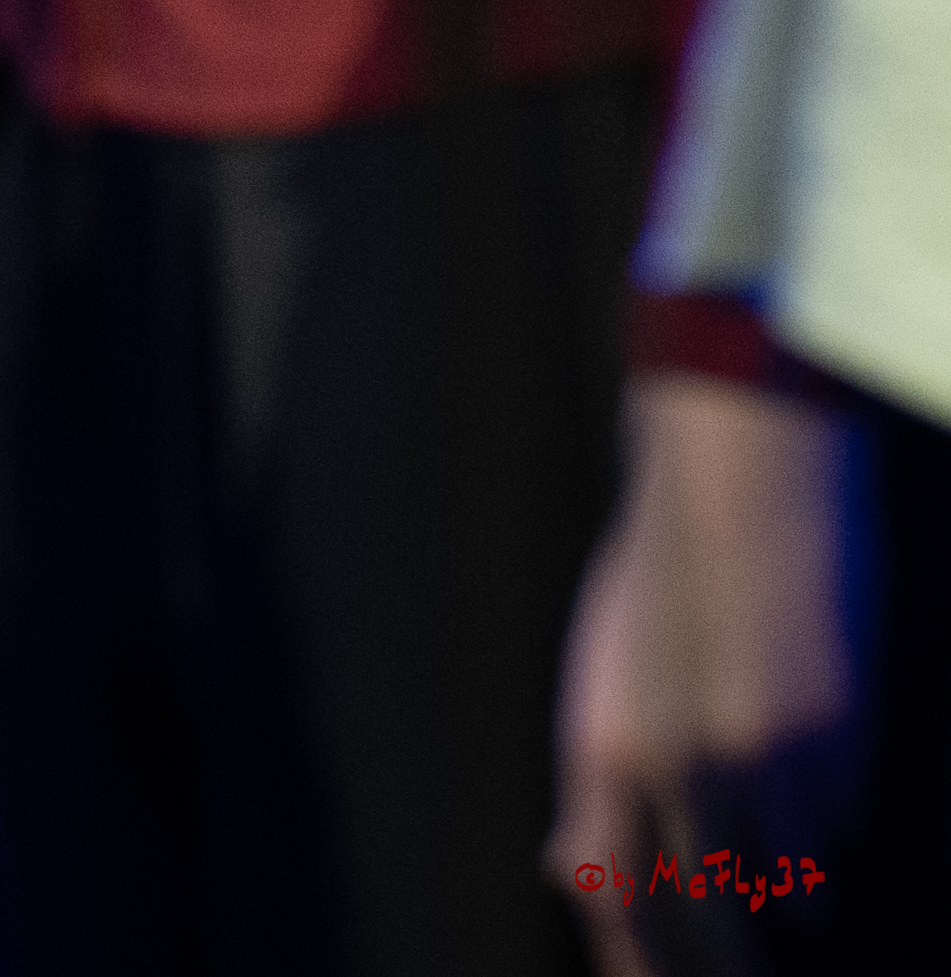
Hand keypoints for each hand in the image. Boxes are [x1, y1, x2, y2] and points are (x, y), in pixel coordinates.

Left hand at [556, 369, 858, 952]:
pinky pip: (834, 825)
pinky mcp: (823, 738)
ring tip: (805, 896)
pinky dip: (831, 836)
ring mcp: (752, 759)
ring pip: (788, 881)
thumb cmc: (668, 576)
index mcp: (601, 751)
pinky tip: (828, 810)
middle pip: (701, 926)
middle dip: (731, 971)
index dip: (640, 971)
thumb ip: (595, 783)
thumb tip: (569, 873)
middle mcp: (666, 770)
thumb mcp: (605, 679)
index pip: (613, 905)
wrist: (734, 475)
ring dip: (797, 896)